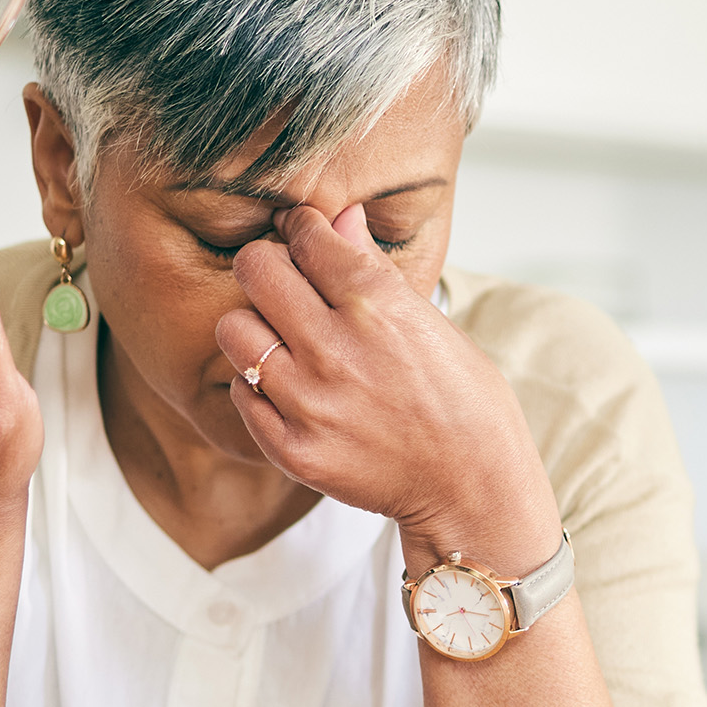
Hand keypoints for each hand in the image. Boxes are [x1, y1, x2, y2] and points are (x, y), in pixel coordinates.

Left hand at [218, 203, 560, 573]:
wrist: (473, 489)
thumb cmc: (467, 403)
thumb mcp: (433, 323)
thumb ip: (374, 269)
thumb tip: (341, 218)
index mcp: (378, 306)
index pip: (306, 237)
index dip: (301, 229)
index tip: (304, 237)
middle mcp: (336, 349)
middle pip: (255, 270)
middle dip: (266, 266)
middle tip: (283, 283)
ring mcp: (311, 402)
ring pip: (234, 329)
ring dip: (253, 327)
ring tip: (282, 341)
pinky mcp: (294, 448)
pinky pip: (242, 394)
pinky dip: (258, 385)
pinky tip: (290, 389)